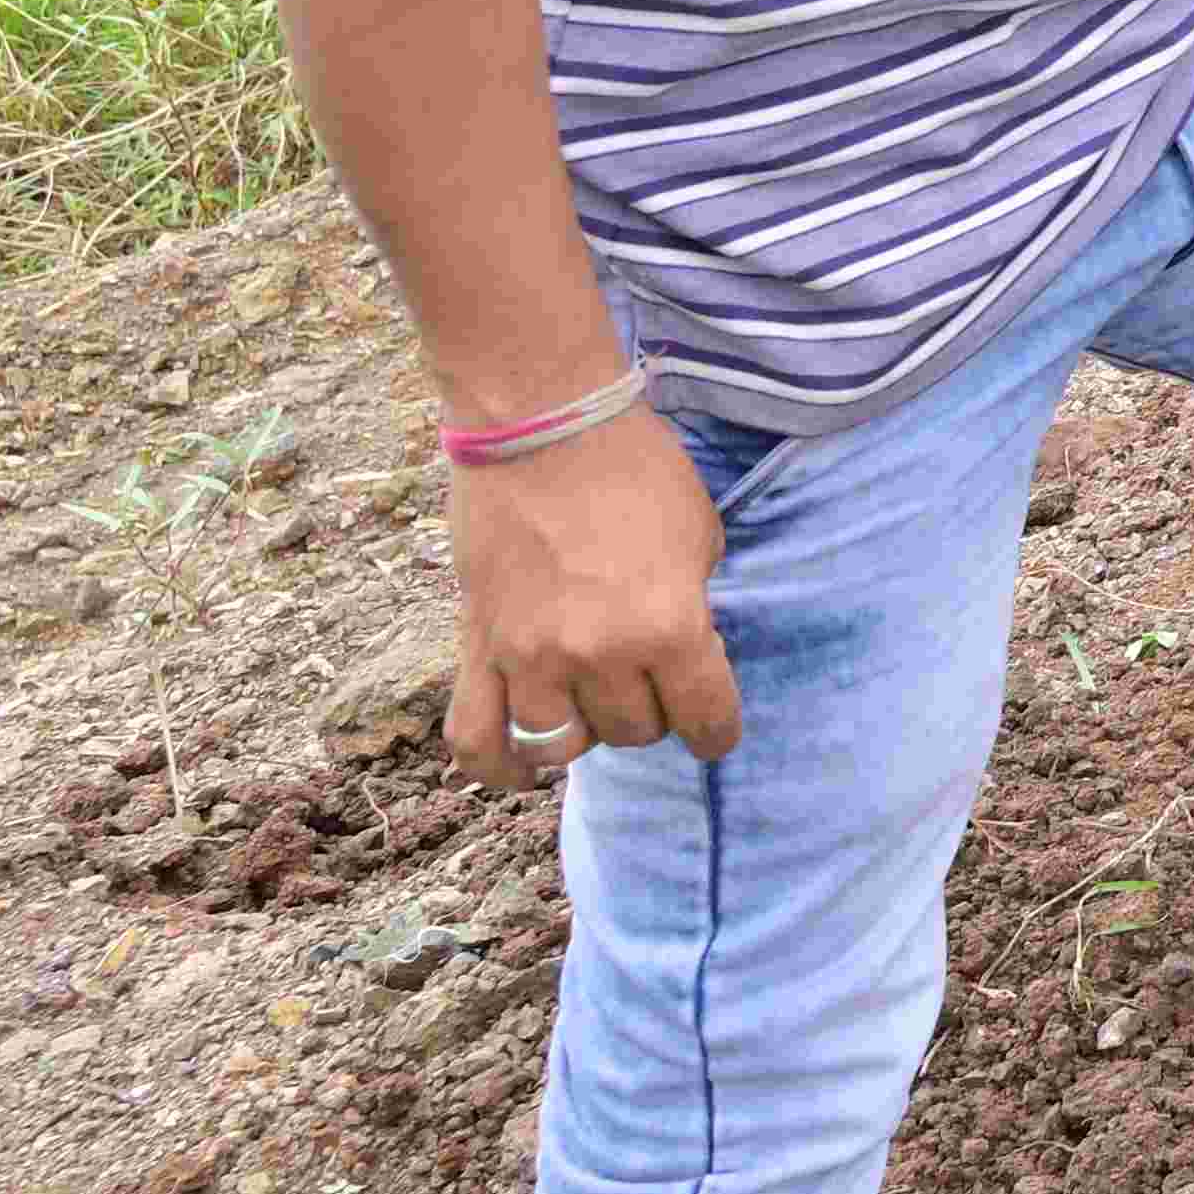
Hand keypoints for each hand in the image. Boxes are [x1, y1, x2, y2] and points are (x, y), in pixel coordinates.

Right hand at [448, 416, 733, 793]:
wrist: (543, 425)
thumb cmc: (635, 467)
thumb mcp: (700, 534)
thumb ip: (693, 602)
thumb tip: (685, 647)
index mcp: (669, 626)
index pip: (705, 717)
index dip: (717, 730)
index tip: (716, 732)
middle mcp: (599, 655)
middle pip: (634, 731)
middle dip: (653, 711)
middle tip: (653, 680)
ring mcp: (531, 658)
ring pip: (563, 745)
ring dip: (587, 729)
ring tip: (596, 703)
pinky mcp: (477, 648)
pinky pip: (476, 739)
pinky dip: (499, 767)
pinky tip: (524, 769)